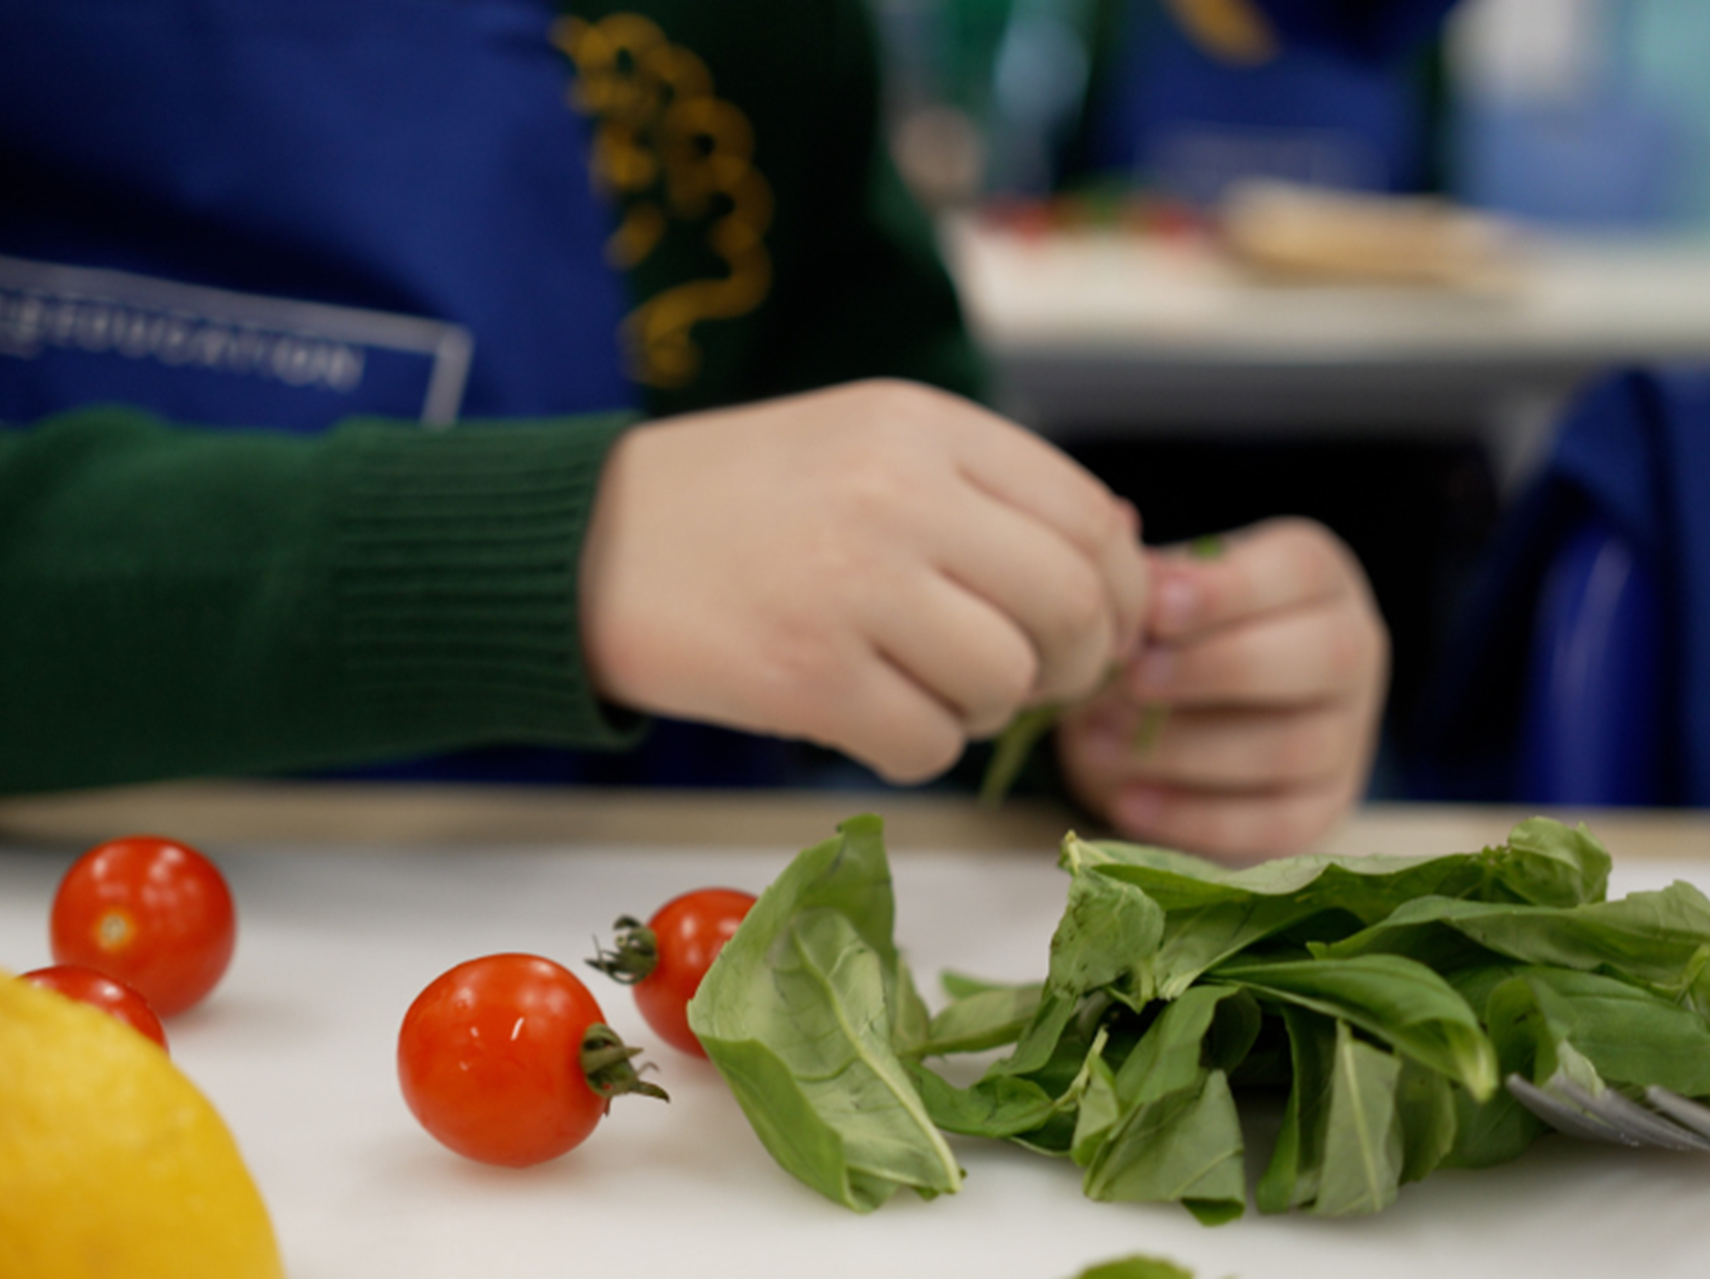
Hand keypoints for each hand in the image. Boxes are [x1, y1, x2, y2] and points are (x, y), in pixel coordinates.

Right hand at [578, 379, 1147, 782]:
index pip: (1089, 518)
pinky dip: (916, 750)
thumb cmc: (740, 500)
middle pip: (1072, 606)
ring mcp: (852, 585)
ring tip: (927, 688)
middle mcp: (899, 492)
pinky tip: (869, 718)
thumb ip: (984, 483)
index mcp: (922, 423)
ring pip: (1006, 683)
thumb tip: (1116, 545)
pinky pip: (928, 745)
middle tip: (1036, 680)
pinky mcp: (805, 676)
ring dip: (984, 709)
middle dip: (1076, 665)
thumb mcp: (866, 440)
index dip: (1123, 593)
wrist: (586, 543)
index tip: (1103, 629)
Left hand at [1055, 517, 1387, 859]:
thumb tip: (1115, 524)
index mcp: (1316, 575)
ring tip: (1098, 742)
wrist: (1187, 712)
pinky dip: (1195, 817)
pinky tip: (1127, 801)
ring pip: (1293, 747)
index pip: (1298, 572)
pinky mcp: (1327, 808)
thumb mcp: (1161, 592)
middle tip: (1131, 678)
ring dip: (1187, 749)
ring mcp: (1350, 734)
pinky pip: (1277, 824)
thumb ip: (1143, 569)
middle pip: (1320, 658)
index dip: (1228, 592)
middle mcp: (1355, 648)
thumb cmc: (1173, 631)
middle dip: (1216, 669)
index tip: (1155, 609)